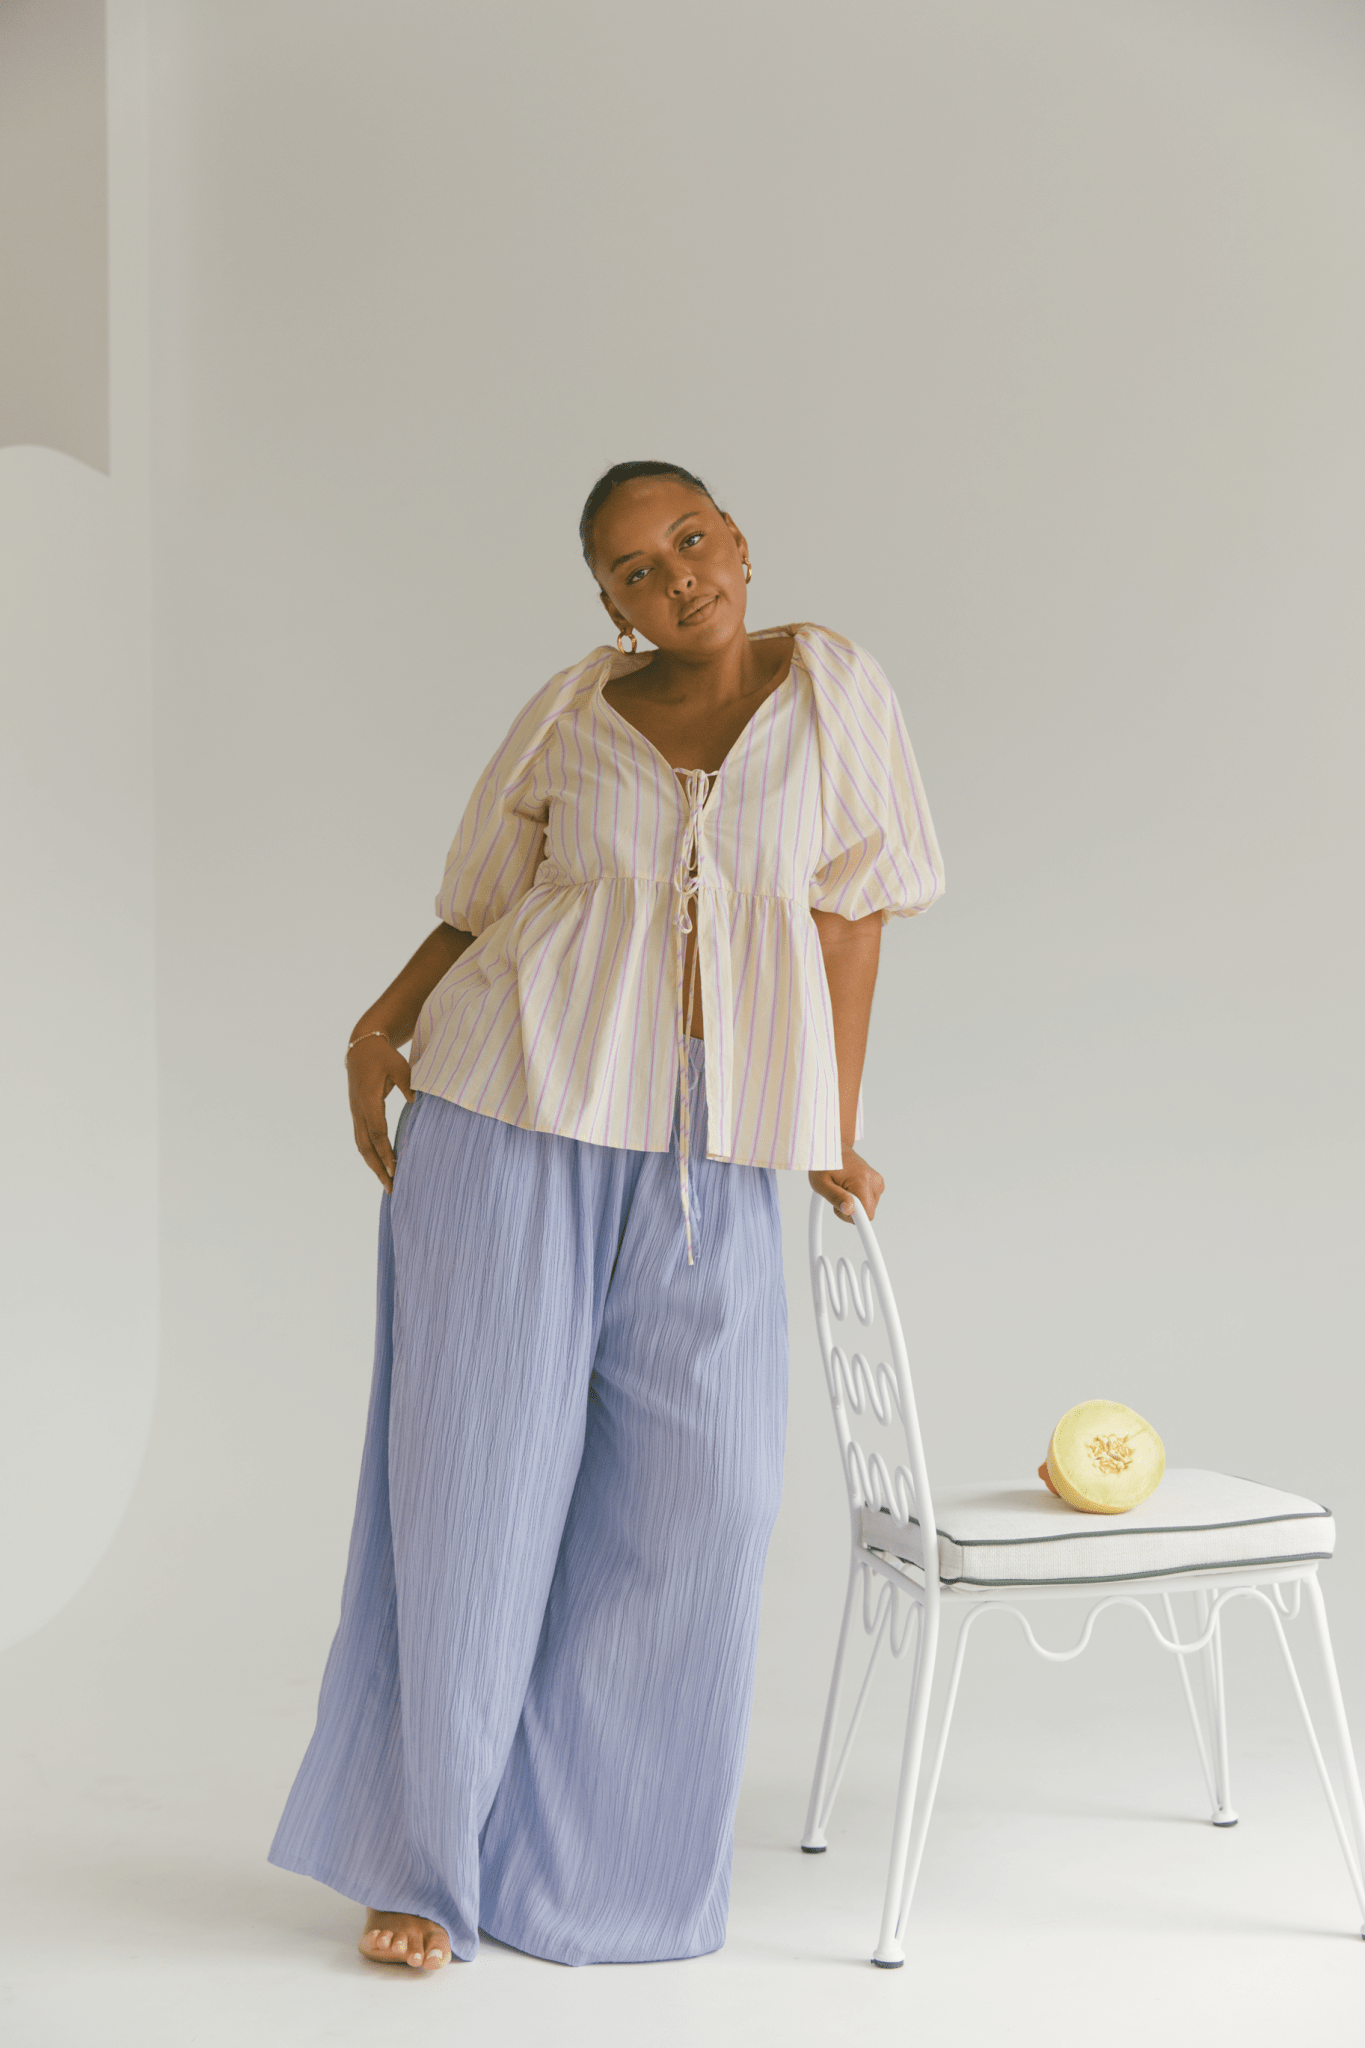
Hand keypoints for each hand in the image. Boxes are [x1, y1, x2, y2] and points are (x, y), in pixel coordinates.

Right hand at [347, 1035, 414, 1190]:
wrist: (361, 1048)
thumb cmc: (383, 1057)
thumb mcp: (399, 1066)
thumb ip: (409, 1085)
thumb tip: (419, 1103)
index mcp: (368, 1099)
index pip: (377, 1132)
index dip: (385, 1151)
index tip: (395, 1169)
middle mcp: (358, 1110)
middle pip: (365, 1146)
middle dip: (378, 1168)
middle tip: (391, 1187)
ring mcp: (356, 1113)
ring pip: (361, 1146)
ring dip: (373, 1165)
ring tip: (387, 1183)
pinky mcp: (357, 1115)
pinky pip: (362, 1139)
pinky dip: (371, 1155)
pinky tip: (381, 1167)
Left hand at [808, 1146, 884, 1223]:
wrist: (834, 1149)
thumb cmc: (825, 1164)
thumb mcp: (822, 1183)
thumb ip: (836, 1197)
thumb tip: (849, 1211)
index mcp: (862, 1181)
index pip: (868, 1214)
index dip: (859, 1221)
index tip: (855, 1222)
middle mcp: (874, 1181)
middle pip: (868, 1213)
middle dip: (852, 1212)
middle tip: (837, 1200)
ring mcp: (878, 1181)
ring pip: (869, 1208)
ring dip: (856, 1205)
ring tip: (842, 1191)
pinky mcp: (878, 1183)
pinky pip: (870, 1201)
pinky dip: (860, 1199)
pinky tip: (850, 1189)